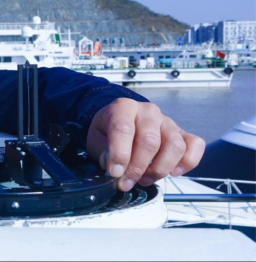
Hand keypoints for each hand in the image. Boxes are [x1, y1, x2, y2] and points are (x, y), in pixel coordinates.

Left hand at [86, 98, 204, 191]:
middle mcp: (148, 111)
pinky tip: (173, 172)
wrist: (122, 122)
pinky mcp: (182, 133)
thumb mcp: (95, 138)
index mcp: (123, 108)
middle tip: (126, 183)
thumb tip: (115, 166)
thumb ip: (102, 151)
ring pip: (174, 146)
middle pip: (150, 141)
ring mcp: (168, 121)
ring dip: (160, 169)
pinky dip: (188, 162)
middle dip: (137, 168)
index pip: (123, 129)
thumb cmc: (109, 131)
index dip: (119, 154)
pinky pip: (195, 145)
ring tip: (144, 179)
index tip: (115, 173)